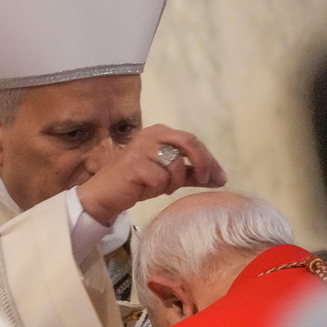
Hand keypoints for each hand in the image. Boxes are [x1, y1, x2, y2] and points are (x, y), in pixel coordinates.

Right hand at [76, 124, 227, 225]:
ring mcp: (142, 147)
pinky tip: (145, 189)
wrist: (106, 194)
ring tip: (158, 187)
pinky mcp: (134, 164)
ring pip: (176, 166)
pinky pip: (161, 180)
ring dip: (173, 183)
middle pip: (189, 143)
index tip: (221, 178)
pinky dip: (158, 188)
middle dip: (203, 164)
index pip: (193, 141)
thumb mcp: (168, 176)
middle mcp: (152, 134)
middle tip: (206, 180)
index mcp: (161, 132)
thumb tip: (219, 179)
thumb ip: (191, 174)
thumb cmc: (138, 182)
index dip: (209, 159)